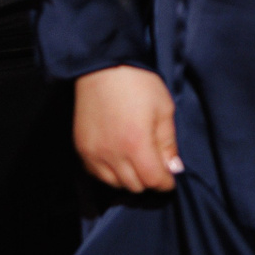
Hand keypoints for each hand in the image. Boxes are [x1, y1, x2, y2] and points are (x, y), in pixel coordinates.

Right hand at [74, 64, 181, 192]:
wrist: (103, 68)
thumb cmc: (139, 84)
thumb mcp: (164, 109)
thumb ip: (168, 142)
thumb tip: (173, 168)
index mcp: (136, 144)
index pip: (152, 180)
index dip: (165, 183)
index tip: (171, 178)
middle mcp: (112, 154)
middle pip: (134, 185)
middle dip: (149, 180)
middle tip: (157, 167)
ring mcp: (93, 153)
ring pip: (114, 183)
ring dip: (130, 179)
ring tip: (139, 162)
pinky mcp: (81, 149)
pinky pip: (96, 174)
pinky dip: (110, 174)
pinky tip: (119, 160)